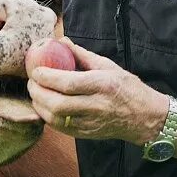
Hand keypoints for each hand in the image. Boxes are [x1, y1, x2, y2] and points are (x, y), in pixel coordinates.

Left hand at [27, 38, 165, 143]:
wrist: (145, 117)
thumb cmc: (127, 87)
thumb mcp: (108, 66)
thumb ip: (82, 55)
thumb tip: (61, 42)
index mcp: (102, 85)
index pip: (68, 83)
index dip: (47, 77)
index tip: (36, 70)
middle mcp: (97, 105)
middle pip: (58, 104)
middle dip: (38, 93)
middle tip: (32, 83)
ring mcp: (91, 123)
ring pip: (56, 119)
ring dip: (40, 107)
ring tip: (36, 94)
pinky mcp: (87, 134)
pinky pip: (61, 128)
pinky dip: (48, 117)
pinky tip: (45, 107)